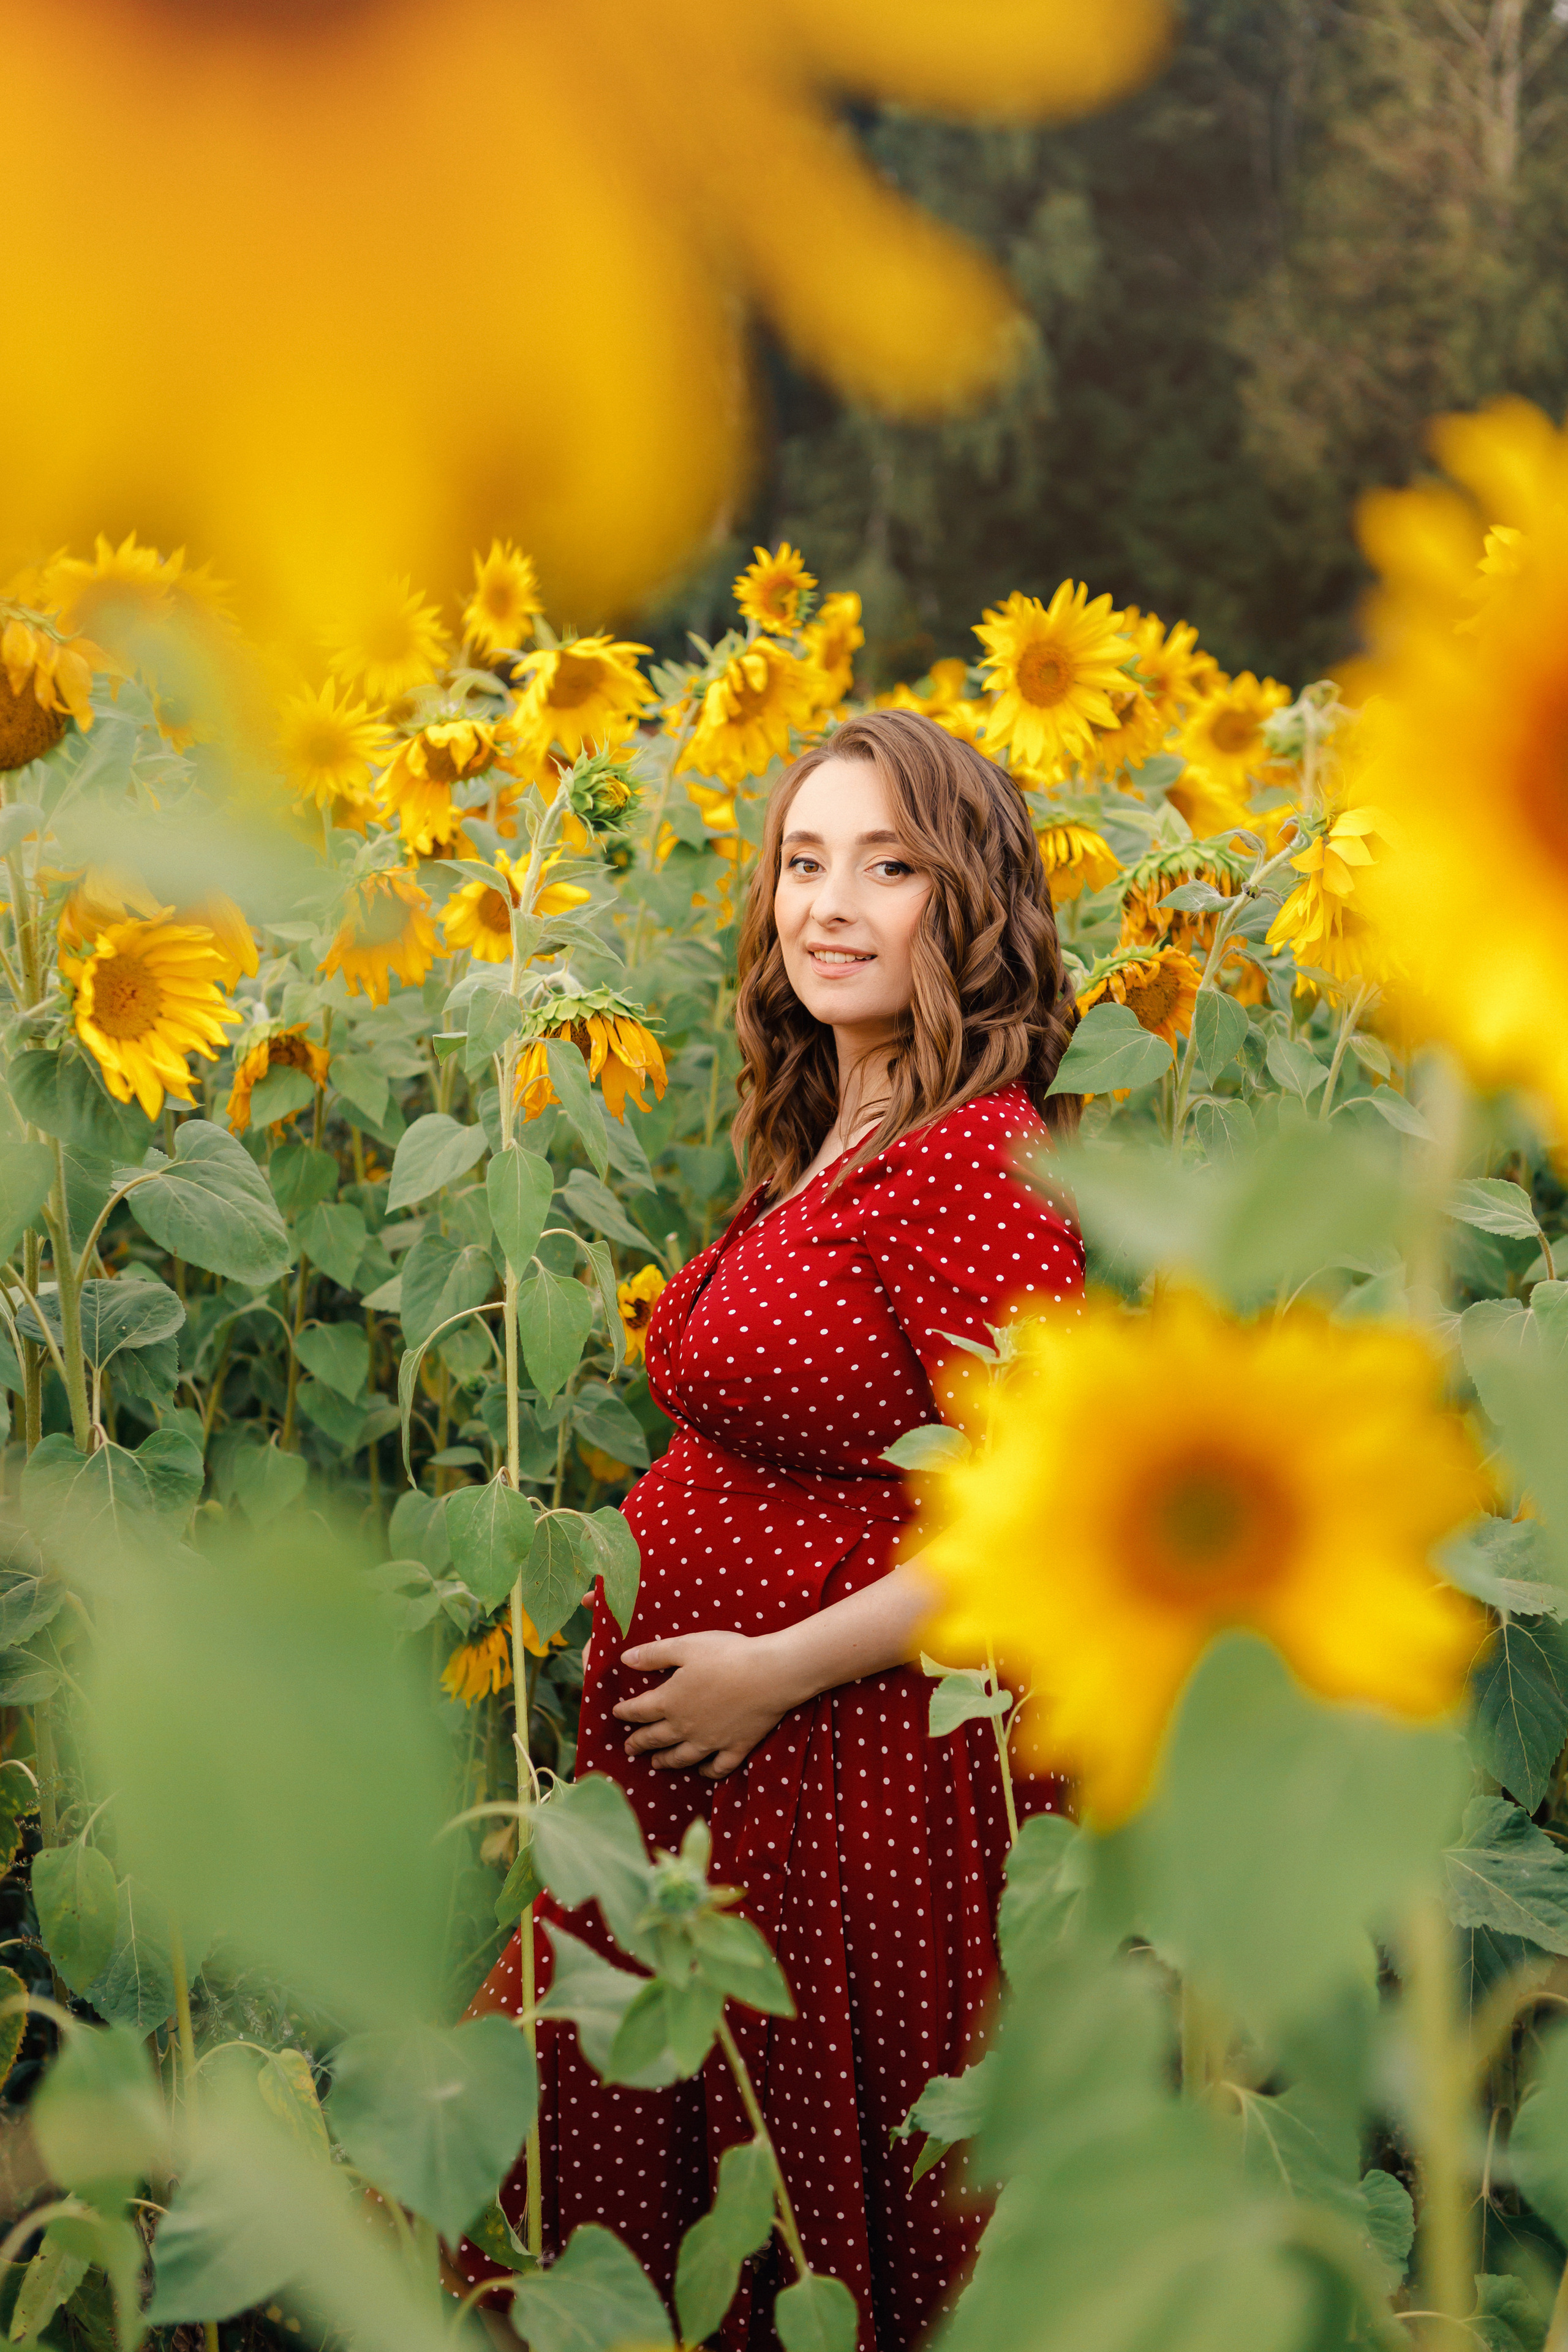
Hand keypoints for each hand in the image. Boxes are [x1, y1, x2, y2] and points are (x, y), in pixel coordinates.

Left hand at [612, 1630, 809, 1778]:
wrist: (769, 1675)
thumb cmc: (726, 1655)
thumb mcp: (685, 1646)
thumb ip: (654, 1654)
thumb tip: (625, 1660)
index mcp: (670, 1701)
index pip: (639, 1711)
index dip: (625, 1712)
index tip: (617, 1714)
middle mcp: (685, 1727)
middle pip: (656, 1738)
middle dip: (639, 1743)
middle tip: (629, 1749)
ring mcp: (711, 1741)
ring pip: (682, 1757)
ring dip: (666, 1761)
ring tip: (656, 1764)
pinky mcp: (736, 1747)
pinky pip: (718, 1767)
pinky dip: (708, 1771)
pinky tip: (703, 1771)